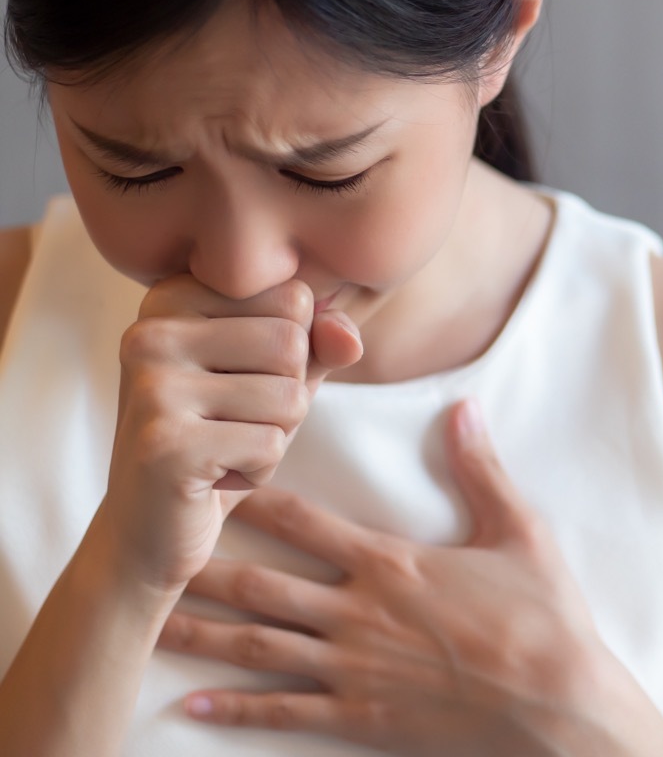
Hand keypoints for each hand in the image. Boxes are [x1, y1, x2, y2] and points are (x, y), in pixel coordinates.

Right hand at [100, 275, 361, 594]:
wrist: (149, 528)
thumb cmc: (223, 438)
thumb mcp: (278, 378)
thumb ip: (319, 342)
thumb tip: (349, 339)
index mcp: (174, 297)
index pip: (293, 297)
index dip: (293, 352)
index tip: (239, 381)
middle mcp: (152, 332)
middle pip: (292, 343)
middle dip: (287, 398)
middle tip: (233, 424)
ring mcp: (151, 387)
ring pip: (288, 397)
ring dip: (274, 437)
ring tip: (223, 449)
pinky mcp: (164, 444)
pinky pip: (271, 445)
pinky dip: (260, 471)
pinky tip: (213, 477)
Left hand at [157, 399, 660, 755]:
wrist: (555, 702)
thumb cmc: (542, 615)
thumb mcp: (521, 531)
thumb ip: (483, 470)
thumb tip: (464, 410)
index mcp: (391, 563)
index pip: (305, 523)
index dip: (255, 501)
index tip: (215, 481)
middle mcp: (358, 612)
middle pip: (264, 585)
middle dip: (206, 567)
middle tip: (158, 550)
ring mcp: (353, 667)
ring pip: (260, 646)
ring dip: (203, 634)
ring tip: (156, 621)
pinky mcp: (360, 714)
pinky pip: (285, 711)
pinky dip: (236, 708)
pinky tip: (196, 704)